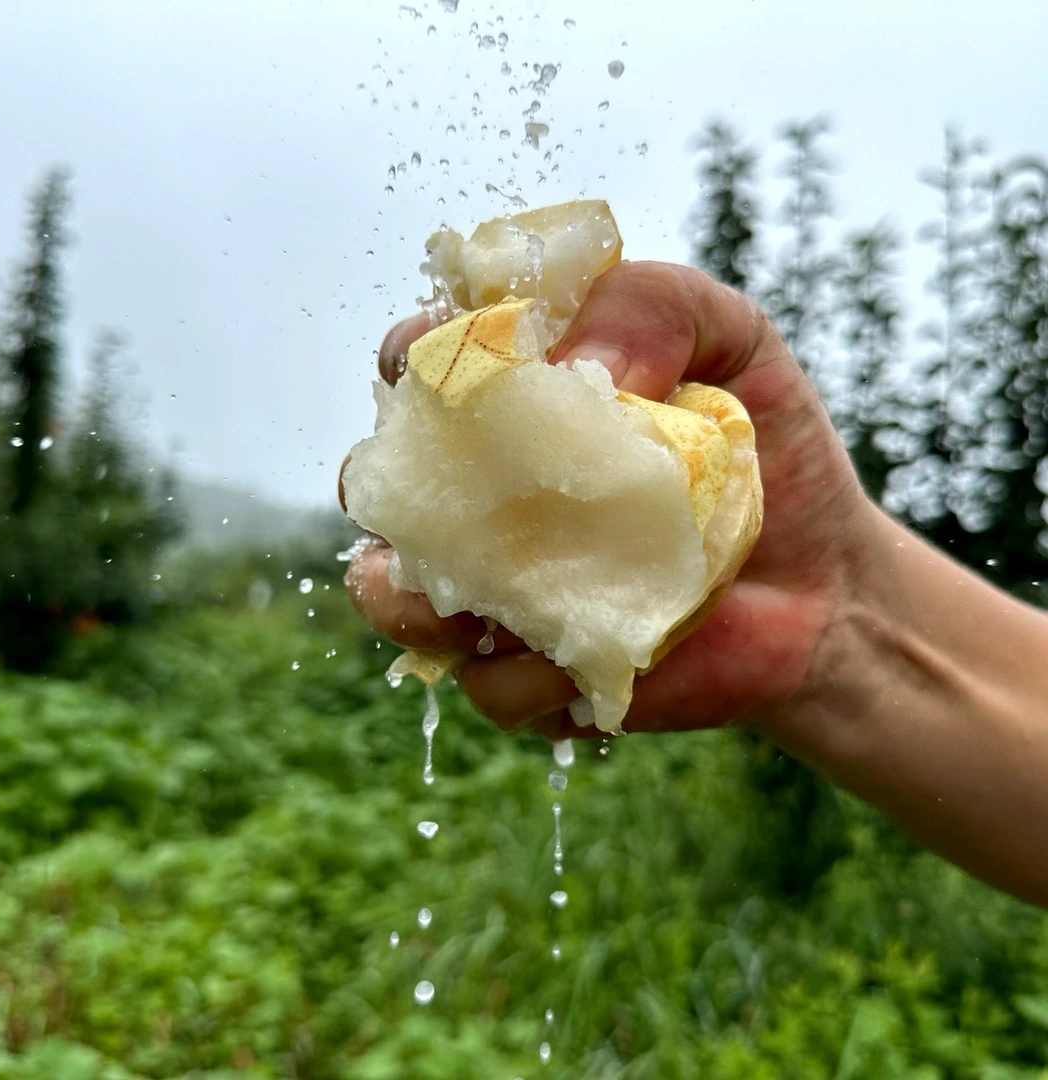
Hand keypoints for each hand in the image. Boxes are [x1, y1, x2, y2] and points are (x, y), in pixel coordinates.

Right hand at [342, 260, 871, 738]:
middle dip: (387, 488)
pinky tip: (586, 654)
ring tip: (500, 589)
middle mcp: (491, 499)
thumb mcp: (731, 338)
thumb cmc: (768, 450)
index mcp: (519, 410)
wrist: (824, 584)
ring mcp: (502, 592)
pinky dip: (531, 673)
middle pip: (384, 491)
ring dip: (421, 599)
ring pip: (399, 602)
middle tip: (450, 490)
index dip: (410, 361)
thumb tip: (578, 376)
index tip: (429, 364)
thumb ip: (651, 307)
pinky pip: (490, 687)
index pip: (423, 371)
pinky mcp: (536, 676)